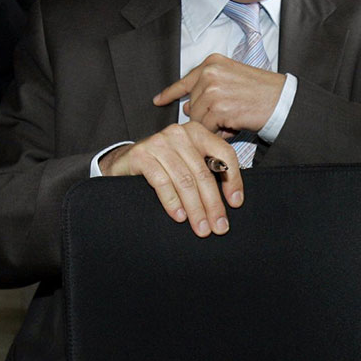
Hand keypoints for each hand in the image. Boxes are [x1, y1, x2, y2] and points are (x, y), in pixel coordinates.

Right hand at [99, 122, 243, 237]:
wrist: (124, 162)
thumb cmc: (162, 164)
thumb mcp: (188, 161)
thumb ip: (207, 170)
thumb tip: (232, 198)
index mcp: (197, 132)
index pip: (224, 153)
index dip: (233, 179)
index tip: (236, 203)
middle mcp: (179, 134)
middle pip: (203, 172)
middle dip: (213, 204)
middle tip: (219, 226)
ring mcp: (159, 143)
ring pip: (184, 180)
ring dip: (195, 209)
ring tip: (201, 228)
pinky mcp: (141, 156)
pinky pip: (162, 182)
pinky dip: (172, 202)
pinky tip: (179, 217)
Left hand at [154, 53, 284, 137]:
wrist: (281, 100)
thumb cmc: (262, 91)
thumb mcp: (232, 77)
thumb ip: (209, 87)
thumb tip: (187, 106)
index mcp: (212, 62)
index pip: (184, 80)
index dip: (170, 93)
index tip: (158, 100)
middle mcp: (209, 73)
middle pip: (192, 105)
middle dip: (207, 116)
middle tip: (230, 113)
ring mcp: (212, 90)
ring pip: (198, 119)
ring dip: (214, 125)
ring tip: (234, 118)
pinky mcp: (217, 108)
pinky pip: (207, 129)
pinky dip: (220, 132)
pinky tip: (234, 124)